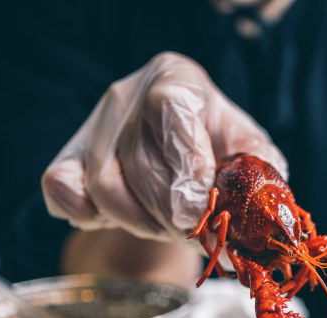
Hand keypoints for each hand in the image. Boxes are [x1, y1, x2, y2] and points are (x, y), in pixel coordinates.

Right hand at [42, 52, 286, 241]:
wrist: (183, 153)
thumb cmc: (220, 146)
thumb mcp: (249, 146)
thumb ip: (259, 165)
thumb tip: (264, 202)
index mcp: (177, 77)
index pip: (170, 111)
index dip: (187, 163)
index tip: (204, 204)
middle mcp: (128, 94)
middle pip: (140, 161)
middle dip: (173, 211)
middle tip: (196, 231)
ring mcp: (94, 125)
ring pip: (106, 186)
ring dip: (144, 223)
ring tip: (172, 229)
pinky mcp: (69, 155)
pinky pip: (61, 189)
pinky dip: (89, 215)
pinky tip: (123, 221)